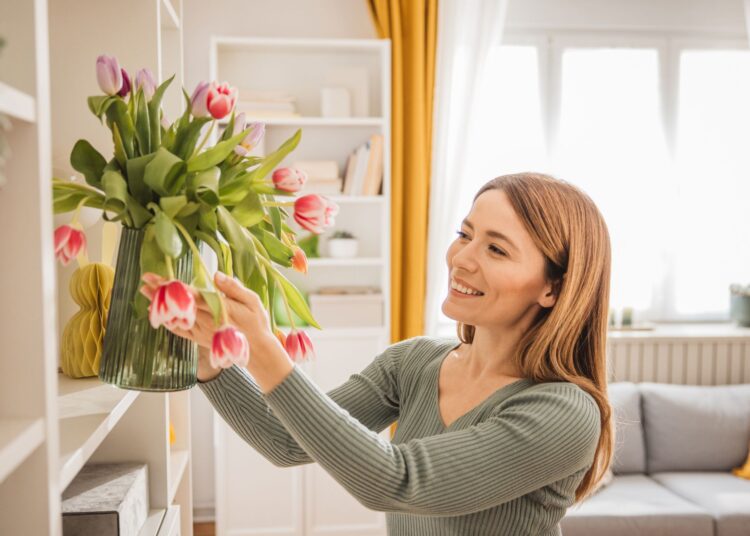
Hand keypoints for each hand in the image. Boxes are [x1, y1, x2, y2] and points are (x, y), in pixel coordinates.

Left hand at [139, 271, 279, 374]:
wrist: (257, 350)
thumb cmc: (256, 322)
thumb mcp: (253, 301)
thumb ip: (234, 288)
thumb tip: (216, 275)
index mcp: (219, 308)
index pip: (191, 294)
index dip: (172, 285)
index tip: (157, 276)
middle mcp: (206, 320)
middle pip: (179, 303)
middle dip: (160, 291)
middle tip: (145, 280)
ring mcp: (201, 331)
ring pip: (175, 316)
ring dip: (159, 304)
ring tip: (146, 292)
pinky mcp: (199, 339)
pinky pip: (179, 331)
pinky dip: (166, 322)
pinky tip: (157, 314)